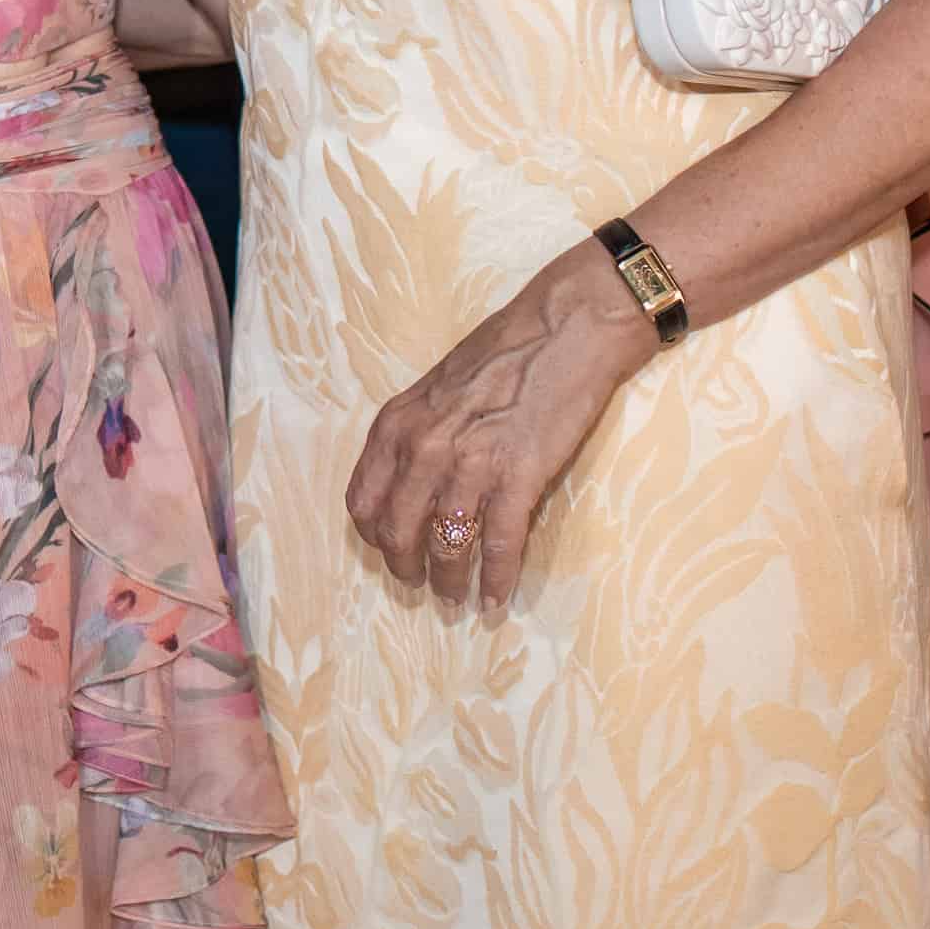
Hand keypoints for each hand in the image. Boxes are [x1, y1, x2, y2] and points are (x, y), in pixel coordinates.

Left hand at [343, 243, 653, 615]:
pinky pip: (499, 545)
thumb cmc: (504, 352)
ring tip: (460, 601)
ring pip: (445, 548)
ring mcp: (470, 463)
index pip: (363, 502)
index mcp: (397, 423)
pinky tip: (499, 598)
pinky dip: (498, 581)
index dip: (374, 538)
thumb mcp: (436, 388)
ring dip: (450, 584)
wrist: (566, 327)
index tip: (391, 553)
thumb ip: (417, 433)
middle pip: (397, 535)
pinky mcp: (519, 476)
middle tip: (424, 587)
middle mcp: (423, 447)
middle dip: (407, 571)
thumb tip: (411, 484)